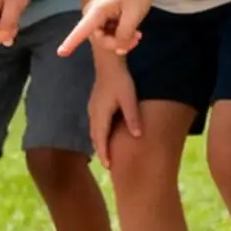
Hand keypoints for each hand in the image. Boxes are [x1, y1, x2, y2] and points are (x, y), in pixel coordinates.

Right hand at [59, 0, 153, 61]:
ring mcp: (100, 16)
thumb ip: (124, 33)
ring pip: (106, 38)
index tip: (60, 53)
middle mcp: (94, 14)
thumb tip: (118, 48)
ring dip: (122, 40)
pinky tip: (135, 33)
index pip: (81, 30)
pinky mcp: (107, 18)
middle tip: (136, 39)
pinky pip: (111, 34)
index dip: (70, 42)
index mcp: (98, 10)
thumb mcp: (135, 14)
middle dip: (117, 43)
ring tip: (138, 35)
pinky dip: (123, 36)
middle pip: (99, 39)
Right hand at [86, 52, 141, 169]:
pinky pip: (95, 124)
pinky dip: (98, 134)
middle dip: (101, 151)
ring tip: (106, 152)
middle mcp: (94, 114)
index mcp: (101, 116)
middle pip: (95, 138)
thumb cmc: (120, 81)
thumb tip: (137, 136)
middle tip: (108, 164)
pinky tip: (104, 134)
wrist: (108, 64)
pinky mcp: (94, 104)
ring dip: (99, 143)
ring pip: (94, 131)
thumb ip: (132, 117)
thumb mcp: (129, 99)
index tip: (108, 166)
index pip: (101, 140)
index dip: (104, 154)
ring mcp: (92, 109)